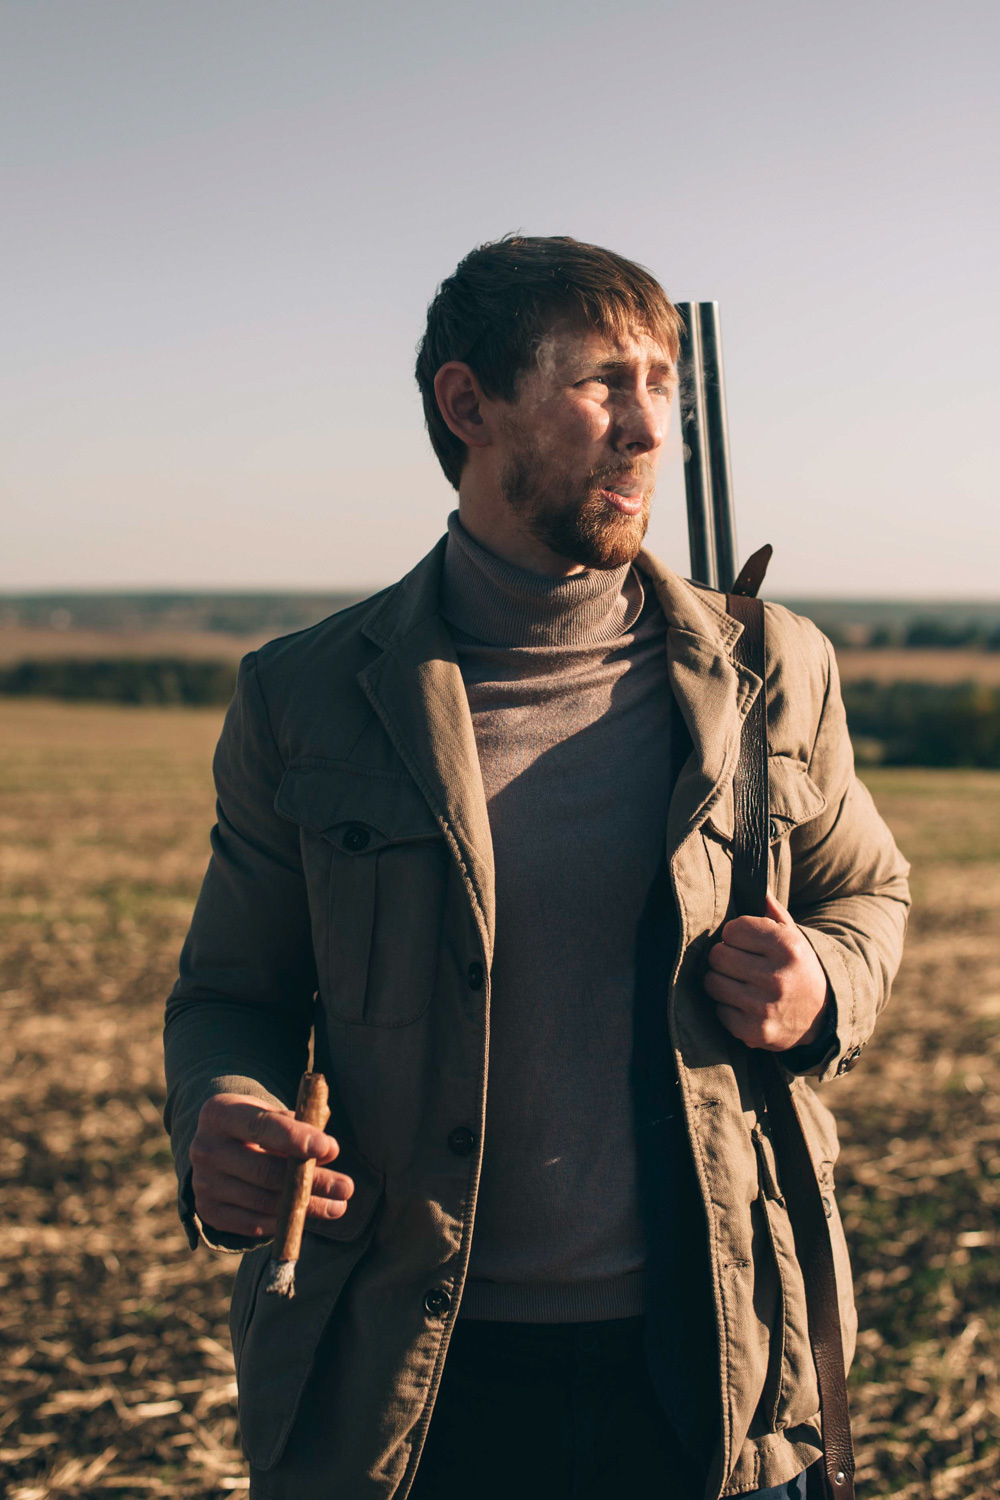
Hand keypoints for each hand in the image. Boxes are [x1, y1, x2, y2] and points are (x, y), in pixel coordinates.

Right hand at [189, 1094, 353, 1238]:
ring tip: (337, 1206)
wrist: (217, 1144)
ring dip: (305, 1207)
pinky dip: (282, 1222)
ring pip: (263, 1201)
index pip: (260, 1126)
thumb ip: (300, 1128)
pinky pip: (252, 1224)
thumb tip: (328, 1152)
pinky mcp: (209, 1211)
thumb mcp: (273, 1115)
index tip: (330, 1148)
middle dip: (311, 1180)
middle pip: (265, 1171)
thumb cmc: (256, 1124)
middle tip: (346, 1187)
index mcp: (219, 1113)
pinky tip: (306, 1217)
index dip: (296, 1138)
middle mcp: (205, 1148)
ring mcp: (203, 1183)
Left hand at [705, 893, 830, 1051]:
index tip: (744, 941)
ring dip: (721, 981)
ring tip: (739, 982)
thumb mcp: (794, 937)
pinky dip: (727, 1007)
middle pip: (718, 956)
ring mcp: (765, 1006)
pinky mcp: (755, 1031)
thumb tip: (754, 885)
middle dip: (724, 957)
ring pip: (712, 982)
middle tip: (738, 963)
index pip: (733, 929)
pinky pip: (719, 1010)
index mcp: (787, 947)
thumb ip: (771, 912)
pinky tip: (745, 1004)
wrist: (824, 1016)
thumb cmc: (799, 968)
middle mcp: (777, 977)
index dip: (735, 934)